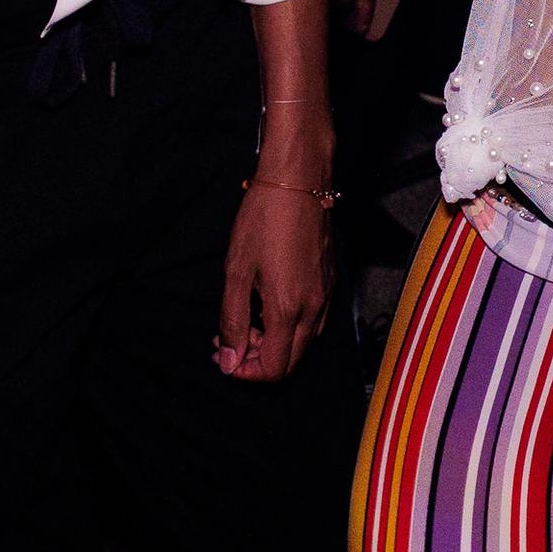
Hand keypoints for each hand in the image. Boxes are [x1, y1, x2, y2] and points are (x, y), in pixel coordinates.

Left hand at [215, 114, 330, 380]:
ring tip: (245, 320)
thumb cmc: (264, 219)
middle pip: (291, 361)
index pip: (274, 369)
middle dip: (257, 360)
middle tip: (228, 340)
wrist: (298, 180)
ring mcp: (325, 295)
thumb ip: (232, 321)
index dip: (246, 372)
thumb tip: (229, 361)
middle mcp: (313, 308)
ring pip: (303, 342)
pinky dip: (289, 326)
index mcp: (288, 309)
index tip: (224, 355)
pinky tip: (266, 304)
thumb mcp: (237, 271)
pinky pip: (312, 321)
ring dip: (273, 343)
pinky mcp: (329, 281)